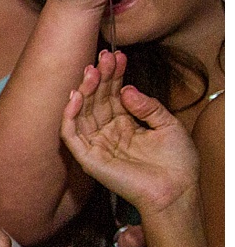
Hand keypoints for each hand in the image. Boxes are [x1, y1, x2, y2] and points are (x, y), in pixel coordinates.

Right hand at [60, 49, 200, 218]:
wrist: (176, 190)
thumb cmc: (176, 163)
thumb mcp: (168, 124)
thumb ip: (148, 106)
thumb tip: (126, 89)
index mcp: (125, 125)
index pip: (113, 96)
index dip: (114, 76)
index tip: (118, 56)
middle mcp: (108, 134)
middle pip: (97, 101)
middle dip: (99, 78)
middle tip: (104, 58)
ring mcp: (97, 146)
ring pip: (82, 114)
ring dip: (84, 91)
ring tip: (92, 71)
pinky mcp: (89, 159)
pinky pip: (71, 135)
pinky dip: (69, 116)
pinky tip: (75, 97)